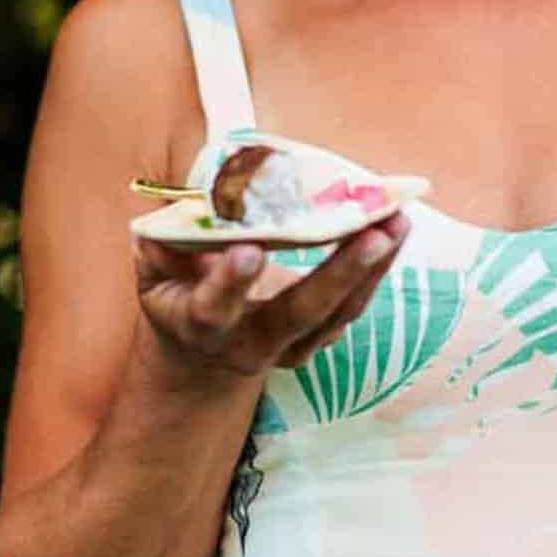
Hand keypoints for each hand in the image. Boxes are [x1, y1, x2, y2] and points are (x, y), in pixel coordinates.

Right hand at [132, 212, 409, 381]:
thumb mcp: (157, 270)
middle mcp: (251, 343)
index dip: (230, 281)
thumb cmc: (177, 294)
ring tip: (399, 219)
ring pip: (338, 312)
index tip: (251, 250)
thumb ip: (166, 238)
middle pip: (298, 314)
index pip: (214, 306)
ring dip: (373, 266)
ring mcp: (291, 347)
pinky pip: (353, 306)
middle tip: (374, 234)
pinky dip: (378, 268)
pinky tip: (397, 226)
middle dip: (338, 274)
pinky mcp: (320, 339)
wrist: (200, 358)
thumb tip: (191, 198)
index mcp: (202, 324)